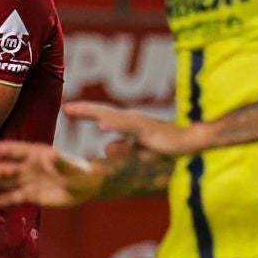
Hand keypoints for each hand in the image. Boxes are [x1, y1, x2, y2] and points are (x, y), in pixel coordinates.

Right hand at [0, 140, 102, 209]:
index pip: (14, 150)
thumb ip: (62, 162)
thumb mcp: (74, 167)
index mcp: (36, 154)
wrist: (88, 186)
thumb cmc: (83, 172)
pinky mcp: (30, 194)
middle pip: (4, 169)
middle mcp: (28, 166)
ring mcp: (27, 180)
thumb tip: (52, 155)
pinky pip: (11, 197)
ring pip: (4, 183)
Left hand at [64, 100, 205, 157]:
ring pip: (113, 116)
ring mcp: (139, 123)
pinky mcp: (148, 130)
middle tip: (66, 108)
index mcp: (128, 123)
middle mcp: (131, 119)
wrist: (191, 142)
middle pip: (103, 111)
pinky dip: (114, 124)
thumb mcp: (140, 148)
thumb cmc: (168, 144)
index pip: (102, 115)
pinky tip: (102, 124)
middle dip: (84, 109)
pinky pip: (128, 127)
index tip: (67, 109)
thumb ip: (123, 146)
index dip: (85, 112)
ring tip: (76, 111)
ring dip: (94, 113)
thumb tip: (106, 149)